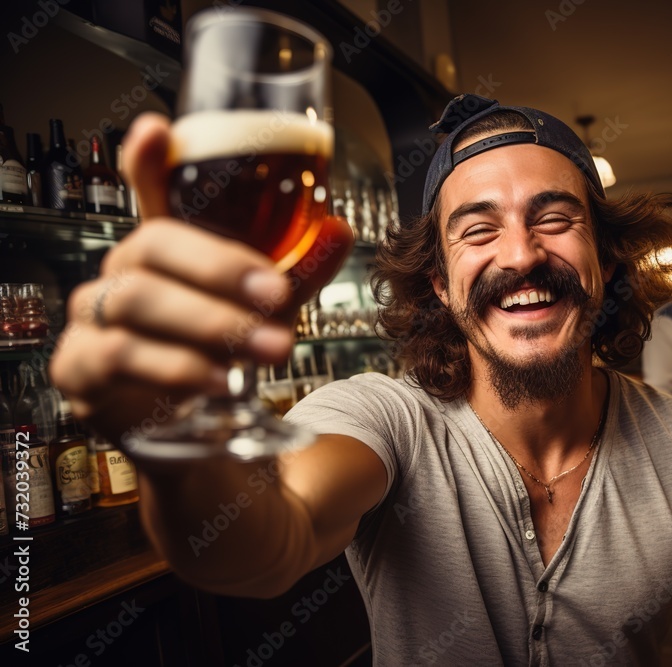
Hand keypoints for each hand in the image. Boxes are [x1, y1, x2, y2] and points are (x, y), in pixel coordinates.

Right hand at [49, 113, 345, 442]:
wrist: (198, 427)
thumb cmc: (226, 350)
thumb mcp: (268, 307)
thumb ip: (299, 268)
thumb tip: (339, 229)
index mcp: (166, 246)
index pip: (146, 189)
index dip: (147, 160)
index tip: (158, 131)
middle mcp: (124, 270)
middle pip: (153, 245)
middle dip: (221, 269)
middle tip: (277, 296)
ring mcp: (93, 315)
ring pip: (138, 302)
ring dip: (212, 325)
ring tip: (269, 348)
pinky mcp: (80, 365)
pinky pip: (119, 356)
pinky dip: (177, 367)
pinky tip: (219, 380)